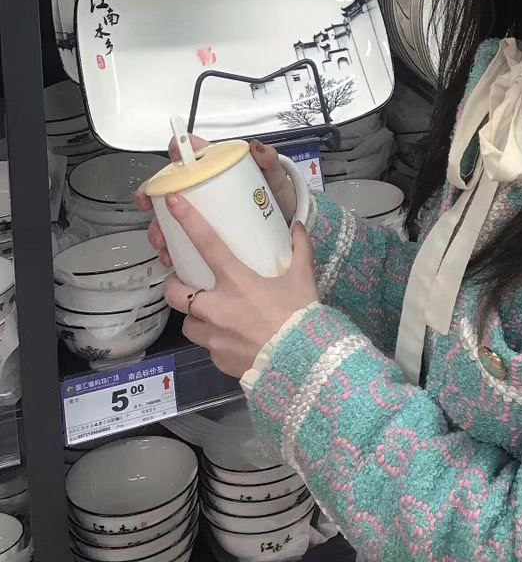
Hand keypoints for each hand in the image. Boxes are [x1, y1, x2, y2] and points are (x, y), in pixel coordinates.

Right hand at [136, 135, 298, 266]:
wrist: (285, 227)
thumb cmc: (275, 197)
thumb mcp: (274, 178)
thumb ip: (269, 160)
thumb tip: (257, 148)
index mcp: (217, 169)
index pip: (190, 155)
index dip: (174, 157)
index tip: (167, 170)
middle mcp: (205, 189)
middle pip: (170, 188)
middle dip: (155, 202)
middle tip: (156, 214)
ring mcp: (202, 213)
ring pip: (170, 217)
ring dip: (160, 229)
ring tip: (164, 243)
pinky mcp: (204, 236)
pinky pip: (180, 241)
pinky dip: (171, 250)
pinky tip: (172, 257)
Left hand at [162, 194, 318, 377]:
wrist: (303, 364)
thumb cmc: (300, 317)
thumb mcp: (303, 278)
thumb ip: (300, 250)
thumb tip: (297, 227)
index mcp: (236, 281)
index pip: (207, 243)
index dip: (188, 221)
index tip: (172, 203)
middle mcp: (216, 307)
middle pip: (174, 293)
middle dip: (174, 287)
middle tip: (188, 283)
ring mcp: (213, 337)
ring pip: (188, 324)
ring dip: (195, 317)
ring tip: (213, 316)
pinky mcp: (217, 360)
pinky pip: (208, 347)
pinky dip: (216, 341)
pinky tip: (234, 340)